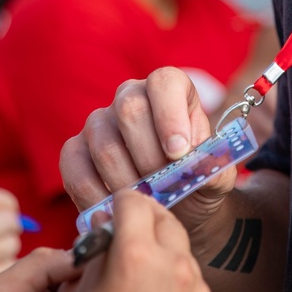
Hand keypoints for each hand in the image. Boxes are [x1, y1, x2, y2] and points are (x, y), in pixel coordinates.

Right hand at [57, 191, 216, 291]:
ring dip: (163, 258)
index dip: (119, 205)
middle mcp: (174, 268)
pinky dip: (175, 288)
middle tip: (128, 238)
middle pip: (166, 221)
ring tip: (139, 285)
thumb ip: (99, 258)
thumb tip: (107, 234)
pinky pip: (192, 289)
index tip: (112, 214)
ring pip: (182, 256)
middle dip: (147, 222)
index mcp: (137, 257)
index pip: (135, 202)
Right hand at [60, 67, 236, 239]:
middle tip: (164, 187)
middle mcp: (130, 96)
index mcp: (169, 90)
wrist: (177, 209)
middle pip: (129, 110)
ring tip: (146, 202)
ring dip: (128, 183)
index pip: (164, 81)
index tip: (179, 152)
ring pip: (105, 145)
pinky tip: (117, 210)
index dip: (170, 115)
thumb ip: (215, 168)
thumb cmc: (196, 182)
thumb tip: (205, 167)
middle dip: (150, 158)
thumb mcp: (215, 177)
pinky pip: (76, 170)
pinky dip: (98, 197)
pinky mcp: (75, 151)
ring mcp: (98, 122)